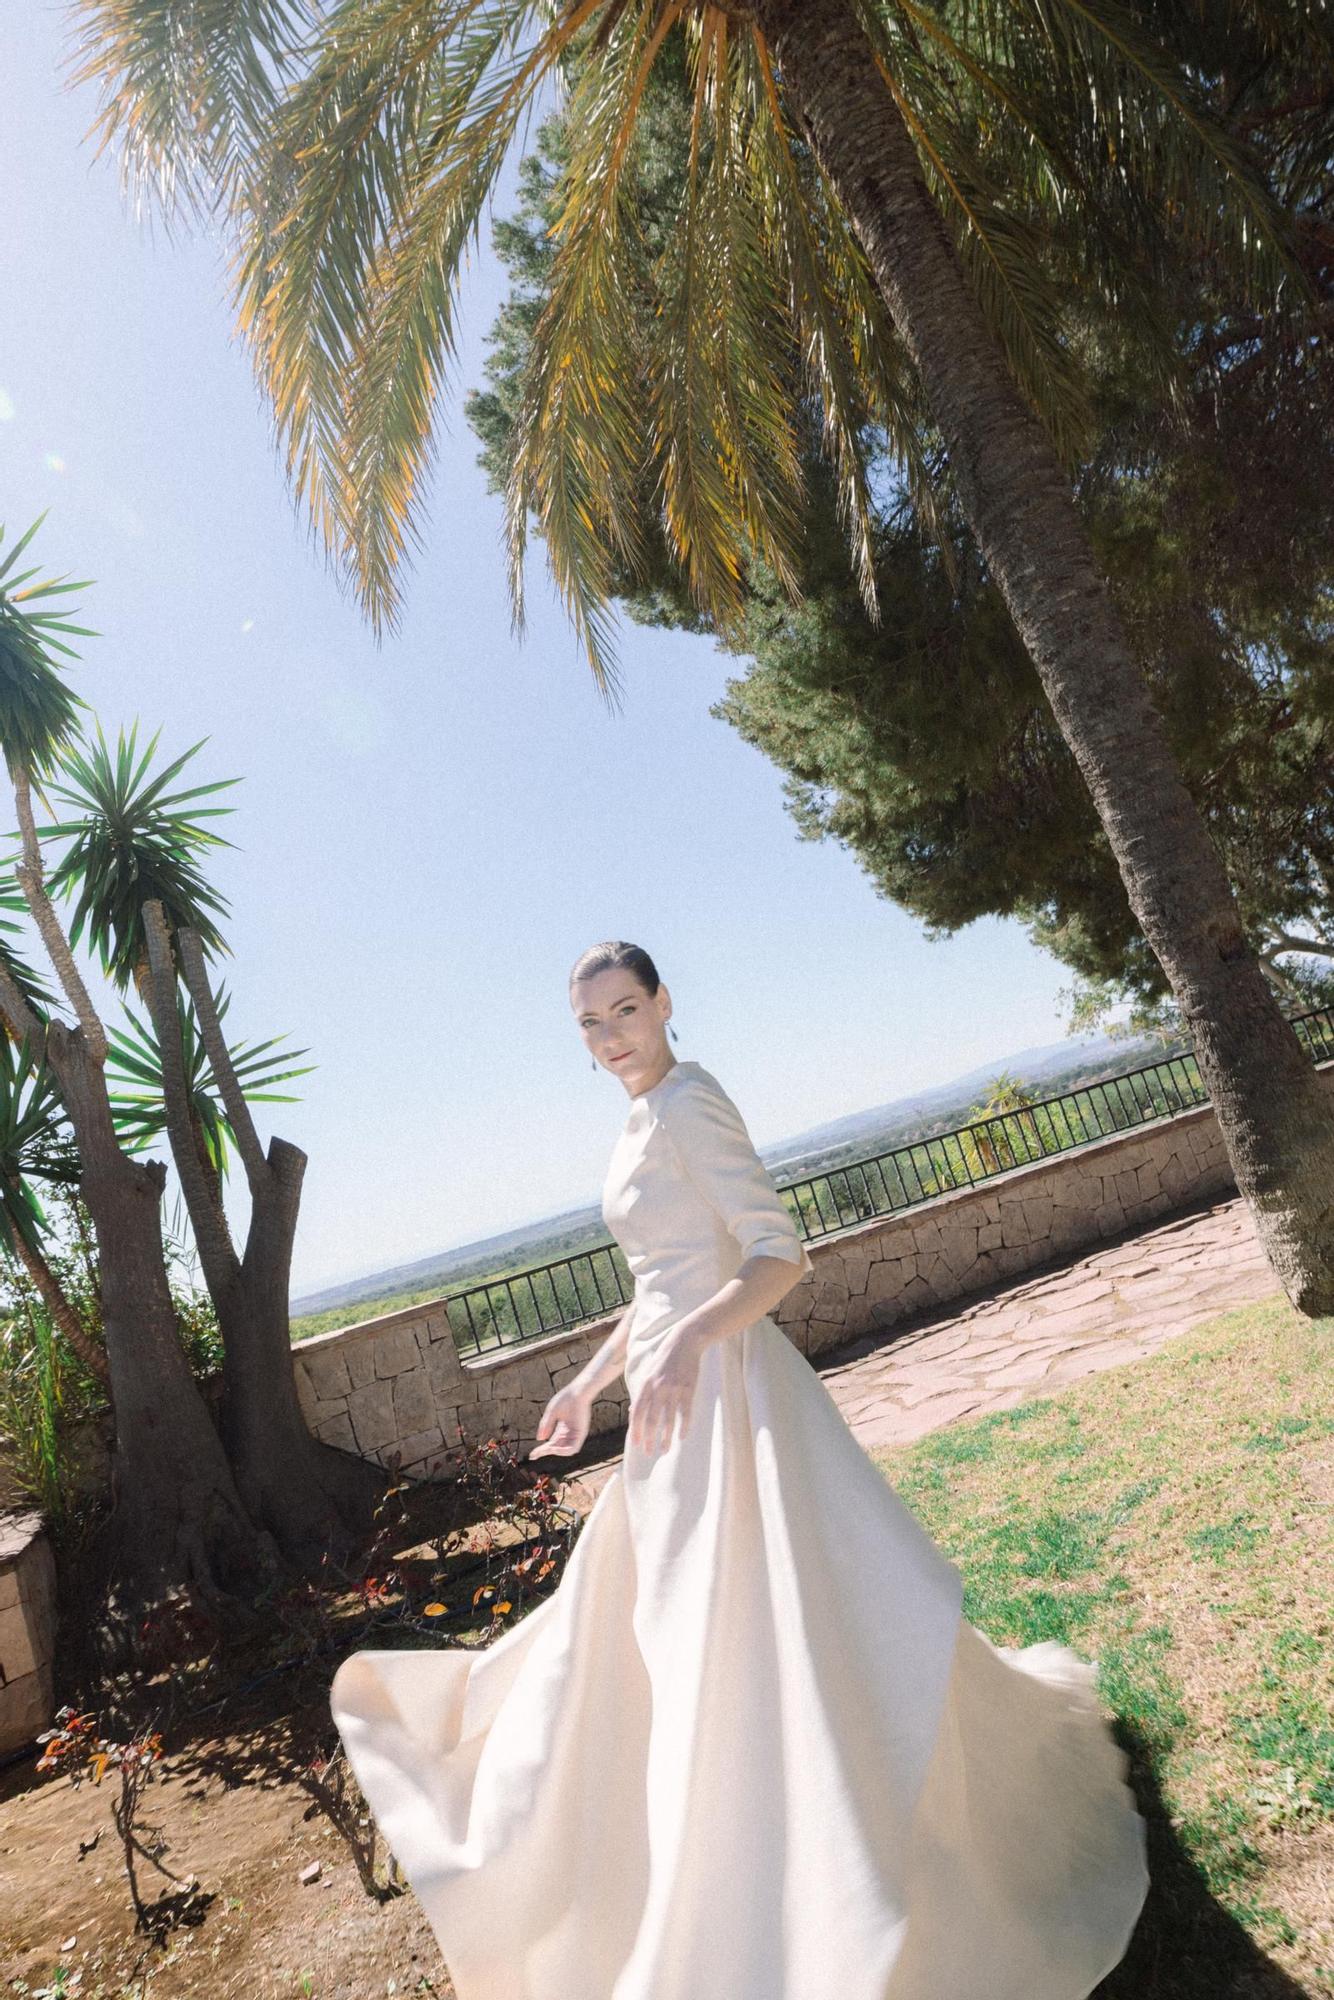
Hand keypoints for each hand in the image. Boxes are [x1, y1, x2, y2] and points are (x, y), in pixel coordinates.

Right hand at [529, 1382, 593, 1460]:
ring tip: (546, 1450)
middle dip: (545, 1451)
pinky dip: (565, 1451)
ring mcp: (575, 1434)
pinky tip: (556, 1449)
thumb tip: (539, 1439)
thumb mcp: (552, 1412)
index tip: (532, 1455)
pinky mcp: (581, 1433)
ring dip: (555, 1452)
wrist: (577, 1392)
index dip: (541, 1450)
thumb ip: (546, 1425)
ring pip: (565, 1450)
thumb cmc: (565, 1398)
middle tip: (535, 1453)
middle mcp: (568, 1433)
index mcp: (561, 1429)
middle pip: (556, 1447)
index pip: (551, 1443)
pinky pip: (574, 1448)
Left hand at [628, 1324, 704, 1457]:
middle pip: (652, 1420)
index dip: (636, 1430)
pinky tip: (682, 1437)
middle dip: (649, 1438)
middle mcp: (658, 1389)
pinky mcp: (689, 1390)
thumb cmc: (665, 1359)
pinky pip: (686, 1413)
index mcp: (646, 1385)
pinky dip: (684, 1427)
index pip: (638, 1413)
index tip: (636, 1444)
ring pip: (669, 1420)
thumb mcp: (649, 1373)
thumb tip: (634, 1412)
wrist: (685, 1342)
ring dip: (666, 1438)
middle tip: (649, 1453)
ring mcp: (674, 1389)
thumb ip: (642, 1393)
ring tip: (664, 1450)